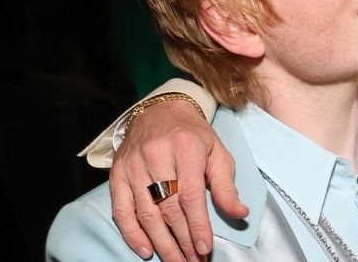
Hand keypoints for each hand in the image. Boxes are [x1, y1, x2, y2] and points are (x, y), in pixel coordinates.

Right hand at [109, 100, 247, 261]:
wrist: (162, 110)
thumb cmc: (194, 135)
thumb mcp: (217, 153)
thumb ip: (226, 185)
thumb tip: (239, 213)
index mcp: (186, 148)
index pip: (191, 195)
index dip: (198, 225)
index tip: (204, 248)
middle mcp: (156, 156)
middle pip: (168, 208)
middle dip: (182, 240)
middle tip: (193, 261)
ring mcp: (133, 165)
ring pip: (145, 213)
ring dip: (161, 243)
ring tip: (175, 261)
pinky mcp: (117, 173)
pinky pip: (121, 210)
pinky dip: (132, 233)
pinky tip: (146, 250)